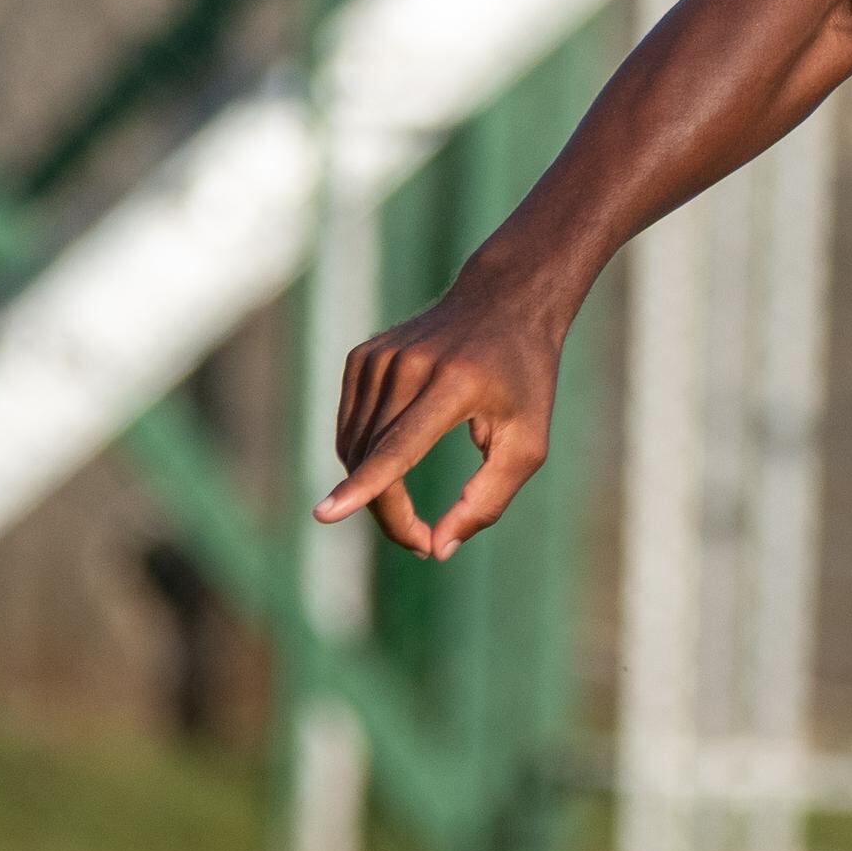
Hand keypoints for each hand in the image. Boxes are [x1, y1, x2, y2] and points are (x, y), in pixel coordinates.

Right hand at [318, 265, 572, 560]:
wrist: (505, 300)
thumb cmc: (524, 378)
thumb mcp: (528, 442)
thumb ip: (487, 501)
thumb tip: (437, 550)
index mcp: (455, 384)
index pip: (400, 445)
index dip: (366, 486)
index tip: (324, 515)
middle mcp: (410, 366)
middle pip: (375, 461)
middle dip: (391, 514)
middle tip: (422, 543)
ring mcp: (378, 357)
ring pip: (354, 450)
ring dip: (375, 490)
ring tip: (416, 511)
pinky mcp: (361, 358)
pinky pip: (351, 429)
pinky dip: (366, 458)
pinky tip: (399, 457)